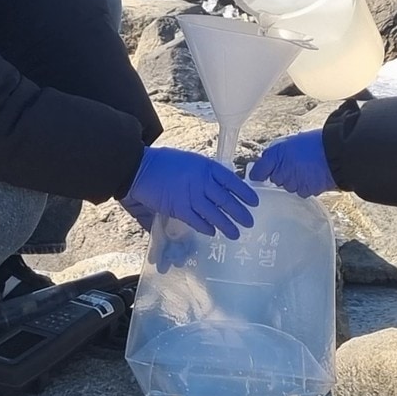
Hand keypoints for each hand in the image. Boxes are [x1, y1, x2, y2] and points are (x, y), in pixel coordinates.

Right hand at [121, 146, 258, 239]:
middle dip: (240, 213)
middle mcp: (202, 182)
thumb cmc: (165, 162)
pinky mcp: (178, 208)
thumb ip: (205, 174)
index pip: (232, 181)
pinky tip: (213, 233)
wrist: (141, 167)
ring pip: (215, 213)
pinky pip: (197, 221)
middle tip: (250, 222)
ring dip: (227, 225)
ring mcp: (190, 196)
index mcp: (206, 167)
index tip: (255, 202)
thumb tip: (220, 186)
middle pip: (226, 200)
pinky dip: (206, 228)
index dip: (245, 193)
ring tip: (236, 234)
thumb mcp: (191, 161)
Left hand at [249, 130, 335, 197]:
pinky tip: (314, 176)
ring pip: (289, 186)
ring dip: (294, 180)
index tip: (259, 175)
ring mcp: (293, 183)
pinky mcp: (304, 191)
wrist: (336, 152)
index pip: (258, 171)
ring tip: (307, 169)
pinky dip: (306, 186)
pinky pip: (301, 191)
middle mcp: (281, 171)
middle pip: (275, 179)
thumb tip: (270, 159)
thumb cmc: (317, 143)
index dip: (259, 173)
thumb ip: (279, 152)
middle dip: (282, 174)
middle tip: (295, 165)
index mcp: (276, 155)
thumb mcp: (292, 141)